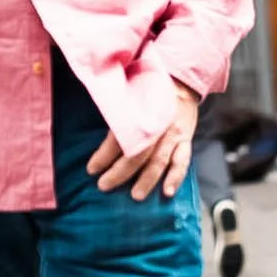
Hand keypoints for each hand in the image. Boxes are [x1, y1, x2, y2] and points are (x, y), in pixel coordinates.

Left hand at [87, 80, 199, 201]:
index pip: (118, 138)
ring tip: (136, 196)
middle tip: (104, 186)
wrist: (181, 80)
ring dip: (147, 180)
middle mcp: (156, 125)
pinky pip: (182, 161)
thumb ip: (115, 109)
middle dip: (120, 173)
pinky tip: (168, 191)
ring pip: (159, 161)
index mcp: (138, 111)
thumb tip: (95, 126)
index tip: (91, 169)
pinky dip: (176, 177)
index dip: (103, 156)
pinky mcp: (185, 140)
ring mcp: (172, 134)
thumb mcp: (129, 92)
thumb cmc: (149, 88)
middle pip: (137, 154)